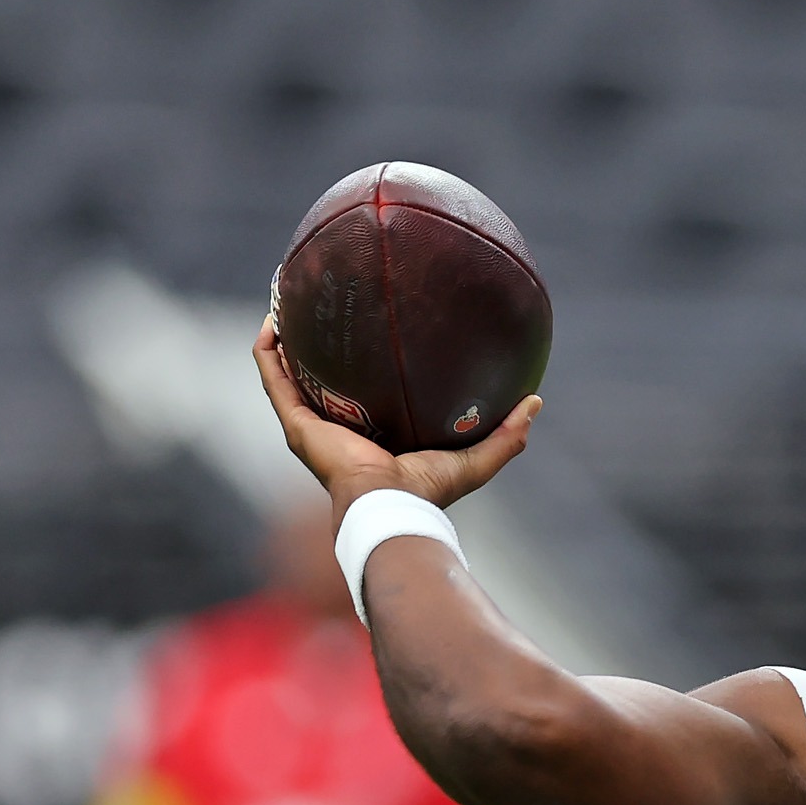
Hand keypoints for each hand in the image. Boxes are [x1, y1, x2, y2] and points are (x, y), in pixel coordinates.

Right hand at [253, 318, 541, 522]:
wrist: (388, 505)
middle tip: (325, 307)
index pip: (362, 396)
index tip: (371, 332)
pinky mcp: (294, 422)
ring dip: (283, 337)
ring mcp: (309, 426)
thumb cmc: (427, 490)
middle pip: (318, 380)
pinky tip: (275, 317)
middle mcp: (334, 429)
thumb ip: (507, 435)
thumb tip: (535, 401)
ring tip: (286, 299)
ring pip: (286, 372)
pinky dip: (270, 348)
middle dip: (317, 345)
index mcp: (370, 436)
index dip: (362, 367)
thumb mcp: (475, 460)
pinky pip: (273, 376)